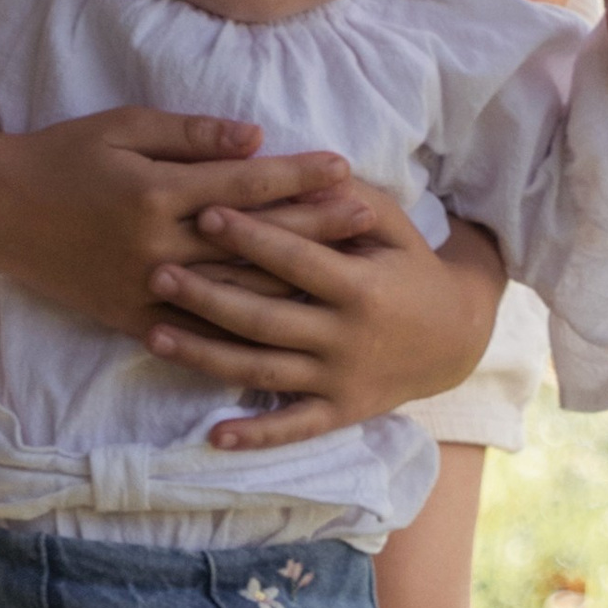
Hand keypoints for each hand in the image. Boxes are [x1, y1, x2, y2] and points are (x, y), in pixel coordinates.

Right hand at [0, 109, 374, 339]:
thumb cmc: (61, 154)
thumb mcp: (123, 126)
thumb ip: (191, 134)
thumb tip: (255, 137)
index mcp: (159, 192)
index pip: (247, 184)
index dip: (298, 175)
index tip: (343, 167)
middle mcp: (159, 246)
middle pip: (255, 241)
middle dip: (316, 229)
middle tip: (370, 221)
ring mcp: (147, 289)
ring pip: (235, 293)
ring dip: (294, 282)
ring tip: (342, 274)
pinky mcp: (132, 318)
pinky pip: (197, 333)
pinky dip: (242, 333)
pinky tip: (283, 332)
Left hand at [142, 190, 506, 448]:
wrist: (456, 338)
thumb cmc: (410, 266)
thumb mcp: (390, 225)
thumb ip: (343, 199)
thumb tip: (293, 172)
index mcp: (362, 287)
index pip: (296, 260)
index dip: (250, 235)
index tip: (204, 211)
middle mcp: (349, 338)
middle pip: (265, 318)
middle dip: (208, 295)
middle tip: (156, 271)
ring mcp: (342, 380)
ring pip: (263, 370)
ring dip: (205, 356)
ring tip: (152, 334)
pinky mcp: (340, 412)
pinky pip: (293, 427)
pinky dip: (255, 435)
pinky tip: (213, 435)